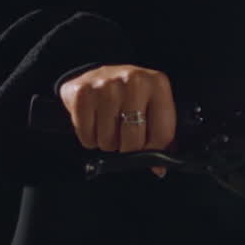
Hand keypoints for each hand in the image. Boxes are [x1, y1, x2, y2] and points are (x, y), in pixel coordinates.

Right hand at [58, 64, 177, 177]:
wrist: (99, 76)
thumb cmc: (131, 98)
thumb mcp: (152, 108)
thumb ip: (161, 137)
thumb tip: (158, 169)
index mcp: (158, 84)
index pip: (162, 134)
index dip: (154, 151)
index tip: (147, 151)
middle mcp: (133, 80)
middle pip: (134, 140)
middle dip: (128, 148)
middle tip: (124, 138)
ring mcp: (106, 84)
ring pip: (108, 140)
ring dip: (107, 143)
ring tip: (109, 128)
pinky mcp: (82, 92)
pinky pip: (86, 134)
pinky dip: (89, 138)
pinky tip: (94, 124)